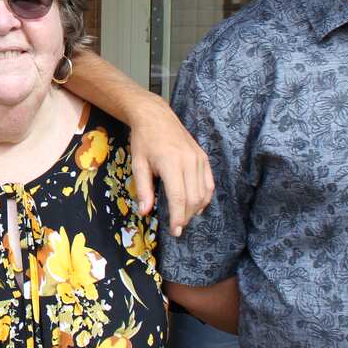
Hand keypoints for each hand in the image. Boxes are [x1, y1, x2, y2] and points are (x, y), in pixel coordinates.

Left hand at [128, 97, 213, 235]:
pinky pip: (209, 183)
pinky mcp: (204, 158)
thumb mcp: (138, 164)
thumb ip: (143, 189)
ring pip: (204, 193)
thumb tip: (144, 212)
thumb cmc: (143, 140)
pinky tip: (196, 206)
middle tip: (177, 228)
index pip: (179, 198)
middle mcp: (189, 161)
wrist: (155, 116)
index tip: (174, 231)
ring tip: (184, 218)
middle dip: (186, 217)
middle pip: (194, 198)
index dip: (178, 217)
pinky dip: (205, 197)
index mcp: (171, 163)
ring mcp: (199, 159)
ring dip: (196, 210)